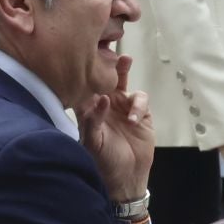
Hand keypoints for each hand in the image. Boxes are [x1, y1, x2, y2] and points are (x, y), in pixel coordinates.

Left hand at [76, 55, 153, 201]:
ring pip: (122, 83)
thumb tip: (100, 99)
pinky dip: (138, 105)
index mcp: (88, 111)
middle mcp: (104, 106)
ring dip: (123, 71)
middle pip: (104, 79)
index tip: (82, 55)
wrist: (126, 177)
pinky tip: (134, 118)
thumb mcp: (93, 143)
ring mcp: (122, 108)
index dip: (83, 71)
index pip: (83, 86)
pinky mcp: (141, 115)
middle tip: (108, 46)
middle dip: (106, 63)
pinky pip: (140, 100)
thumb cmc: (103, 162)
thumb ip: (93, 121)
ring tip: (125, 61)